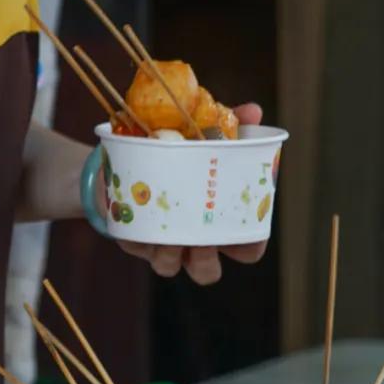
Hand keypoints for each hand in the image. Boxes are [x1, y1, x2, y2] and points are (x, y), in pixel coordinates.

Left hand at [111, 104, 268, 285]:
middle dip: (205, 261)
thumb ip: (232, 126)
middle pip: (207, 272)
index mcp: (219, 224)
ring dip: (170, 253)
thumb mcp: (206, 138)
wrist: (130, 159)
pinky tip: (141, 212)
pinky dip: (139, 234)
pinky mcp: (133, 237)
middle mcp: (193, 241)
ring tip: (168, 228)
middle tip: (202, 237)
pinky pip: (137, 247)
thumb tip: (254, 111)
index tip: (245, 226)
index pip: (247, 250)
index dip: (250, 246)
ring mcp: (162, 244)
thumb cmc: (182, 155)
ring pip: (169, 267)